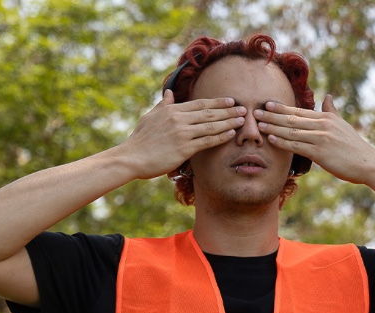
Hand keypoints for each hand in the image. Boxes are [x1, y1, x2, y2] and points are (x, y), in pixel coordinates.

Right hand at [119, 90, 245, 178]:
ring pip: (211, 126)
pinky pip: (207, 141)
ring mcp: (182, 133)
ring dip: (228, 122)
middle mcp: (178, 119)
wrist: (131, 158)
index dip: (217, 102)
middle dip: (228, 110)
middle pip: (209, 113)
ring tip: (242, 120)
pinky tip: (231, 134)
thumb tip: (170, 93)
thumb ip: (163, 105)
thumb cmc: (140, 139)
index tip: (230, 100)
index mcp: (171, 110)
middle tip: (243, 108)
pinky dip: (220, 137)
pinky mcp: (184, 148)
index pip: (199, 104)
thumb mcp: (150, 117)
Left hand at [255, 94, 374, 183]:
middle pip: (292, 119)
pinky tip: (271, 139)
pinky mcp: (320, 153)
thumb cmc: (354, 147)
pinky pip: (297, 146)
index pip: (299, 111)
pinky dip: (283, 142)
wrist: (367, 163)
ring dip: (273, 127)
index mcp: (326, 118)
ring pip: (292, 131)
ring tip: (258, 125)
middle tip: (255, 112)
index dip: (281, 108)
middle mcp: (322, 125)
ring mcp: (321, 138)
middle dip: (272, 116)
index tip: (267, 104)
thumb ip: (332, 111)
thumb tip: (328, 97)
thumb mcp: (343, 125)